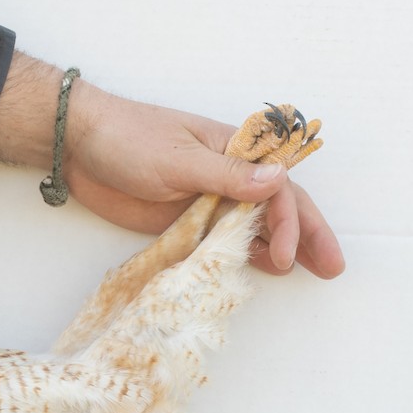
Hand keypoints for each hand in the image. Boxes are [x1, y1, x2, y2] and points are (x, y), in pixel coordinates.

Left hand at [0, 53, 344, 278]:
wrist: (79, 148)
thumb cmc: (128, 138)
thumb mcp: (179, 158)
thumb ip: (227, 176)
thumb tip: (277, 182)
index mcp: (234, 151)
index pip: (278, 189)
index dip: (290, 223)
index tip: (287, 254)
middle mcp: (228, 178)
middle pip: (279, 208)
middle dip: (307, 236)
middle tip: (333, 267)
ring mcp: (208, 202)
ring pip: (256, 228)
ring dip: (283, 249)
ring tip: (309, 273)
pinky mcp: (185, 223)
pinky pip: (222, 243)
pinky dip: (245, 256)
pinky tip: (265, 270)